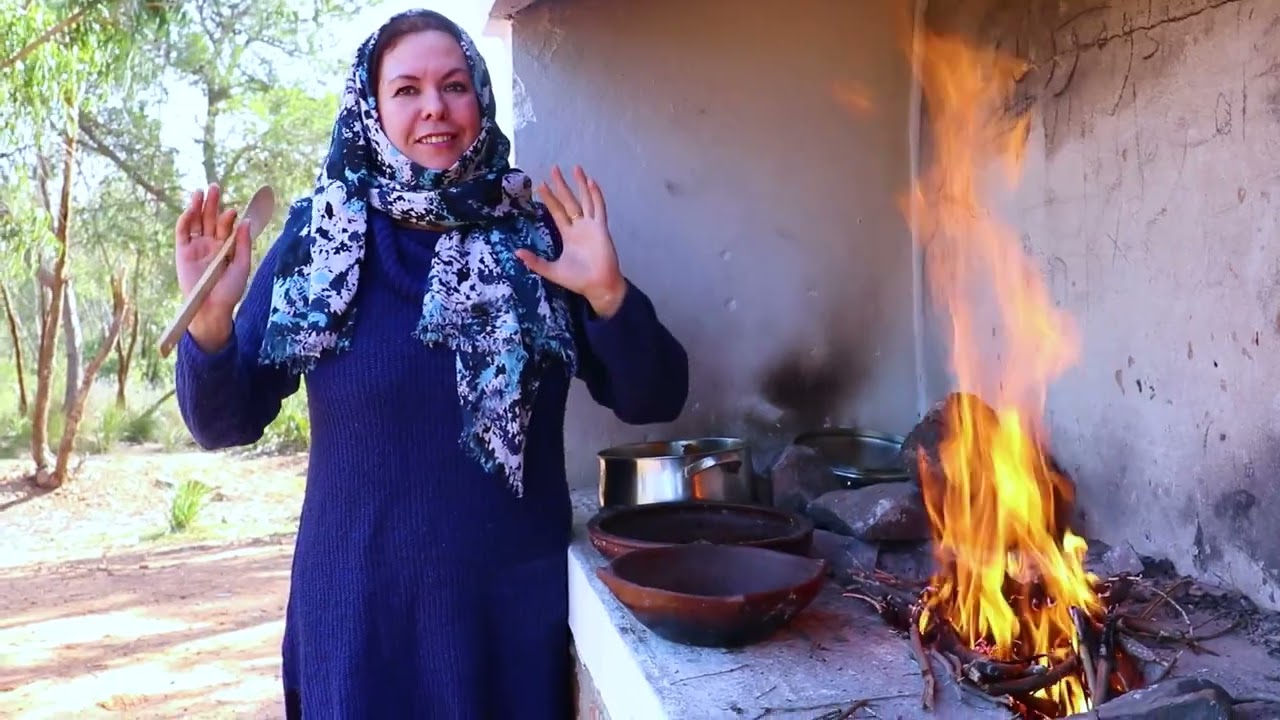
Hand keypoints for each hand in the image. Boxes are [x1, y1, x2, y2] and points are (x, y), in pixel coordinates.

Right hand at [174, 184, 252, 349]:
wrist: (211, 308)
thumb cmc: (230, 291)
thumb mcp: (242, 266)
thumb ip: (243, 244)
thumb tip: (246, 222)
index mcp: (226, 246)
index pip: (227, 226)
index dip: (229, 217)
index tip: (233, 212)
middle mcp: (211, 243)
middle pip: (210, 218)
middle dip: (213, 203)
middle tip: (215, 186)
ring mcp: (196, 246)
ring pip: (196, 221)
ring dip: (198, 206)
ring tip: (201, 192)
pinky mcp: (182, 251)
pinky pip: (183, 232)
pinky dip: (185, 220)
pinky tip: (191, 209)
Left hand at [518, 165, 627, 318]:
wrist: (598, 286)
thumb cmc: (578, 279)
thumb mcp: (552, 270)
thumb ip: (535, 262)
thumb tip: (516, 253)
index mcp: (568, 235)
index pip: (557, 211)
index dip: (549, 198)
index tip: (541, 185)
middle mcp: (579, 227)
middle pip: (569, 201)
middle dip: (561, 185)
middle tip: (554, 169)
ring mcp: (591, 226)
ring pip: (585, 200)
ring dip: (580, 184)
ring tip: (576, 168)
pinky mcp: (601, 228)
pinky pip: (599, 208)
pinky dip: (596, 195)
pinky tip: (591, 182)